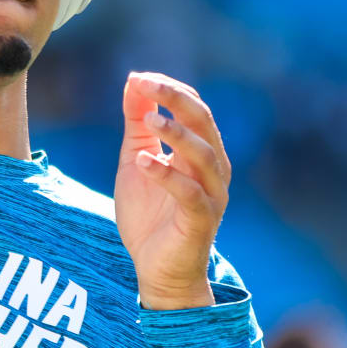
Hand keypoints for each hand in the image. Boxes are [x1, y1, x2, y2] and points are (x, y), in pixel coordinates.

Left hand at [115, 71, 230, 308]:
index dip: (169, 90)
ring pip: (203, 154)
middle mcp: (213, 168)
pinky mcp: (202, 219)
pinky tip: (143, 163)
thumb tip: (134, 82)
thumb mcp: (136, 161)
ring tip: (149, 120)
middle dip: (175, 99)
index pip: (194, 108)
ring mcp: (212, 194)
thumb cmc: (150, 215)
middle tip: (147, 84)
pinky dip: (166, 175)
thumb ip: (137, 125)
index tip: (139, 78)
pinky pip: (190, 193)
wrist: (157, 270)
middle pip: (203, 123)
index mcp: (200, 151)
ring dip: (176, 134)